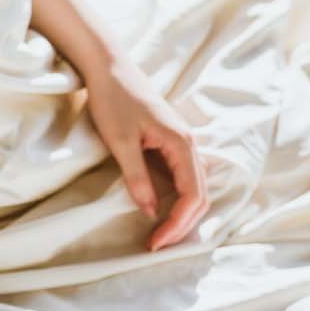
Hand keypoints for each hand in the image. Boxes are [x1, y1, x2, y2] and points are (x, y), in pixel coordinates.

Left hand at [80, 47, 208, 250]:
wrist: (108, 66)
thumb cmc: (113, 99)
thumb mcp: (121, 142)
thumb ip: (137, 178)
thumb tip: (151, 212)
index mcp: (182, 144)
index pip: (192, 196)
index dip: (177, 224)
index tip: (155, 242)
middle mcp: (190, 144)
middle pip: (200, 196)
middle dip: (183, 225)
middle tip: (157, 244)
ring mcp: (182, 141)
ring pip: (195, 187)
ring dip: (183, 213)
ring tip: (162, 233)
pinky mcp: (171, 140)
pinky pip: (184, 176)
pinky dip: (178, 198)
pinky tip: (163, 208)